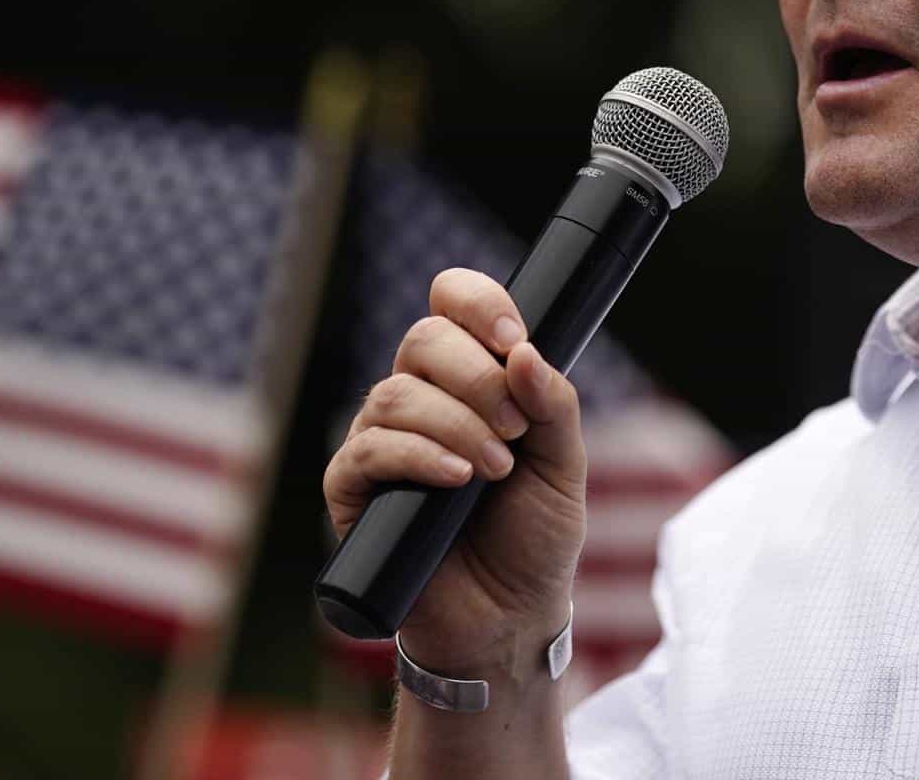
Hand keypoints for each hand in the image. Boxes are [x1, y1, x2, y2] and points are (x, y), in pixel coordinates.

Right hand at [323, 268, 586, 673]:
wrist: (509, 616)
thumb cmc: (535, 537)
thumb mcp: (565, 464)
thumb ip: (553, 405)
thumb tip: (525, 352)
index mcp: (471, 379)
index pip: (453, 306)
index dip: (477, 303)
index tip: (513, 337)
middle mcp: (421, 399)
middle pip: (423, 339)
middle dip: (475, 376)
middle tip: (514, 429)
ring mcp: (382, 442)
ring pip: (396, 394)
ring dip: (456, 424)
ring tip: (495, 470)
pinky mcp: (353, 490)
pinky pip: (369, 450)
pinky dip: (418, 456)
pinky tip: (456, 479)